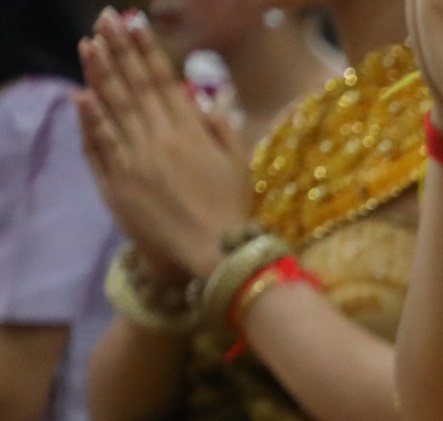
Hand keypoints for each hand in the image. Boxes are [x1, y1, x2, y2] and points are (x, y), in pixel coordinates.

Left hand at [75, 10, 251, 279]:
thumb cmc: (232, 210)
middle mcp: (157, 139)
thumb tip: (204, 96)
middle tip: (104, 20)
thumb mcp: (239, 163)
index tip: (135, 23)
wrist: (213, 253)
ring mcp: (134, 160)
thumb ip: (221, 126)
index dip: (146, 50)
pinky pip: (100, 144)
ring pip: (112, 108)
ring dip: (98, 74)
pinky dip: (90, 118)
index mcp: (189, 132)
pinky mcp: (118, 182)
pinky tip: (82, 94)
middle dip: (117, 50)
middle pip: (132, 86)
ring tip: (88, 45)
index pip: (162, 81)